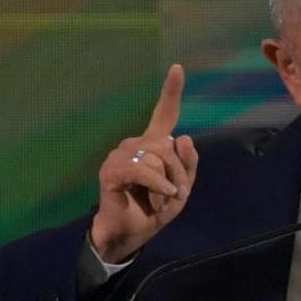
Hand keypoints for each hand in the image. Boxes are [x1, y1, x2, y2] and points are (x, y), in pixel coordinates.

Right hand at [90, 64, 198, 262]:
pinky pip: (143, 169)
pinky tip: (162, 195)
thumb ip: (189, 165)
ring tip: (161, 199)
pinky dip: (158, 184)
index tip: (178, 68)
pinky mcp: (112, 169)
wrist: (131, 232)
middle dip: (180, 173)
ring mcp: (121, 154)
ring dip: (168, 183)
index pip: (164, 114)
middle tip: (175, 194)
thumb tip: (185, 136)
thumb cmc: (154, 209)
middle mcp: (136, 144)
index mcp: (154, 145)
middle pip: (169, 146)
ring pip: (158, 158)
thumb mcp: (182, 189)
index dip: (171, 91)